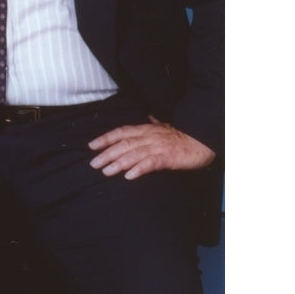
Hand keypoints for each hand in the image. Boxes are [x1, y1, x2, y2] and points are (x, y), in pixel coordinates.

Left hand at [88, 116, 214, 179]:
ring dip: (118, 163)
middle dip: (107, 153)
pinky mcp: (168, 158)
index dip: (105, 138)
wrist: (203, 139)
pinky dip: (139, 168)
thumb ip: (154, 124)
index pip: (121, 132)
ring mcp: (158, 147)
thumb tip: (148, 117)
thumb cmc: (182, 136)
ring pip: (134, 154)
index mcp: (146, 129)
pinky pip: (151, 163)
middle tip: (93, 163)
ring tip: (106, 171)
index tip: (91, 145)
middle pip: (123, 144)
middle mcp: (149, 136)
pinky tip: (129, 176)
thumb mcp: (164, 128)